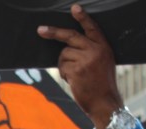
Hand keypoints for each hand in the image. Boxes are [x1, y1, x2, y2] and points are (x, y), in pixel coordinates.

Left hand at [37, 3, 122, 128]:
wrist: (105, 102)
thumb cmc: (101, 84)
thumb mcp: (103, 62)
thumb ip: (90, 51)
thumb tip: (67, 46)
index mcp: (104, 46)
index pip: (92, 28)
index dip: (83, 17)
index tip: (74, 7)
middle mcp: (95, 50)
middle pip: (70, 36)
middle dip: (53, 32)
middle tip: (41, 30)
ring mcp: (86, 60)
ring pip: (63, 54)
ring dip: (64, 65)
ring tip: (75, 75)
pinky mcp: (76, 70)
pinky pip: (62, 67)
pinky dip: (64, 74)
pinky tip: (74, 81)